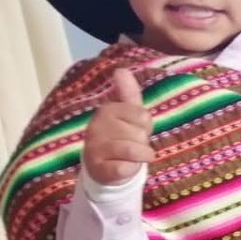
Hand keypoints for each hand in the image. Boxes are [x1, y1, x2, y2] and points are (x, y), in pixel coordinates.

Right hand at [82, 68, 153, 184]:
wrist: (103, 168)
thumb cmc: (121, 137)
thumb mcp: (128, 114)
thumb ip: (128, 93)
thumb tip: (121, 69)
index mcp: (106, 110)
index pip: (143, 116)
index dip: (145, 126)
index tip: (135, 129)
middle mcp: (96, 126)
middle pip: (140, 134)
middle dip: (142, 143)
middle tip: (131, 145)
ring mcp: (95, 148)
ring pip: (134, 151)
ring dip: (141, 156)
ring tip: (132, 157)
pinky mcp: (98, 168)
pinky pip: (126, 169)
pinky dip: (131, 170)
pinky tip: (124, 167)